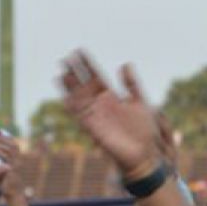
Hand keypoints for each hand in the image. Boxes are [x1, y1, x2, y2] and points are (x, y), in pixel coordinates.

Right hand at [60, 51, 158, 178]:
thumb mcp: (141, 102)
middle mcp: (101, 104)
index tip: (79, 51)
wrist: (145, 154)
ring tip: (62, 72)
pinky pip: (81, 117)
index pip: (96, 76)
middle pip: (84, 85)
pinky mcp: (94, 129)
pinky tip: (66, 98)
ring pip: (79, 98)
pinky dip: (73, 108)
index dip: (87, 65)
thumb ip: (132, 84)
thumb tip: (125, 63)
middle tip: (65, 58)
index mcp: (112, 97)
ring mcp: (96, 116)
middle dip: (75, 73)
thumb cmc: (144, 131)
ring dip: (70, 87)